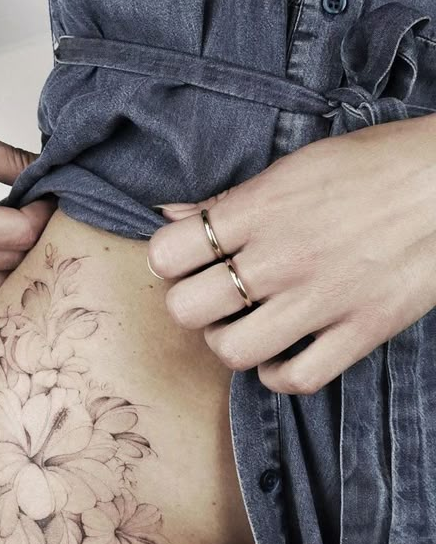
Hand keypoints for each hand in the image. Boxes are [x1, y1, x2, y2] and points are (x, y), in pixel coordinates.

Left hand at [147, 113, 435, 393]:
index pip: (167, 254)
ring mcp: (322, 299)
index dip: (168, 262)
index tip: (187, 263)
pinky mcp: (361, 330)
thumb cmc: (377, 164)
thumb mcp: (295, 166)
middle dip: (192, 305)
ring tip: (246, 327)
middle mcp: (282, 257)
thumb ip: (228, 200)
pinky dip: (280, 375)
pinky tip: (283, 355)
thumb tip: (169, 217)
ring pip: (233, 352)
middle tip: (214, 298)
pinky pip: (297, 379)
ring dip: (229, 343)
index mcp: (260, 210)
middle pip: (188, 309)